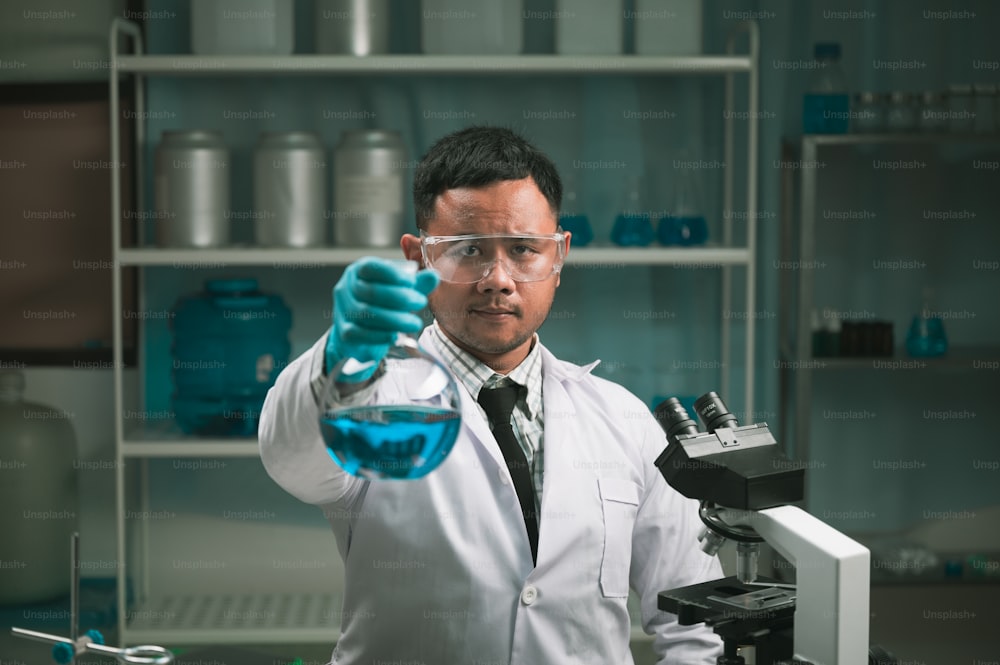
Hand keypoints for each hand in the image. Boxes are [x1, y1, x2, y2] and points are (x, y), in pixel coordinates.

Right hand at [325, 257, 438, 379]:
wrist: (361, 336)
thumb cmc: (382, 306)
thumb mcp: (400, 291)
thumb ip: (416, 284)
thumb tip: (433, 277)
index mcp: (359, 272)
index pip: (371, 267)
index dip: (391, 274)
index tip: (412, 282)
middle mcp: (346, 288)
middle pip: (370, 291)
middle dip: (399, 298)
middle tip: (420, 302)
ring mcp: (342, 310)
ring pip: (366, 313)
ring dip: (394, 319)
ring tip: (414, 323)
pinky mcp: (343, 332)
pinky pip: (359, 333)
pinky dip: (379, 335)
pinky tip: (395, 336)